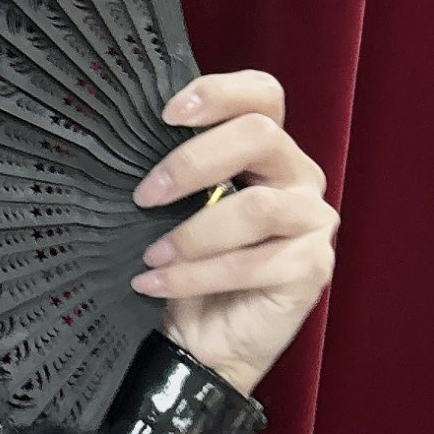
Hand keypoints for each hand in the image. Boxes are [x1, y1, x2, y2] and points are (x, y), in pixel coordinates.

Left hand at [130, 69, 338, 394]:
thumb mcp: (170, 207)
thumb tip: (120, 138)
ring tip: (152, 255)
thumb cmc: (182, 265)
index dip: (219, 92)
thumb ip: (171, 171)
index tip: (166, 114)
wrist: (198, 341)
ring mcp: (312, 222)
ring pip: (259, 206)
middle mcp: (298, 177)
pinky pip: (251, 263)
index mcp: (266, 151)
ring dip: (194, 233)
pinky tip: (155, 283)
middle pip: (262, 135)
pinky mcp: (312, 267)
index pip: (263, 94)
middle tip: (145, 195)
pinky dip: (194, 275)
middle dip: (194, 161)